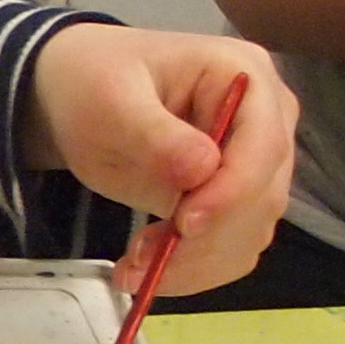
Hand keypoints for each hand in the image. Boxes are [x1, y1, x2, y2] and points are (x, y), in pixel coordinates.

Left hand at [22, 26, 293, 297]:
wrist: (77, 94)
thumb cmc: (93, 82)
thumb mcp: (110, 101)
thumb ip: (154, 134)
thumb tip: (203, 170)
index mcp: (244, 75)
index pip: (264, 145)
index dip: (232, 192)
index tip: (184, 225)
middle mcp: (267, 118)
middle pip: (264, 195)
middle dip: (206, 238)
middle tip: (139, 259)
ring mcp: (257, 160)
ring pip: (252, 230)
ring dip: (197, 262)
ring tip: (131, 265)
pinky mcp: (238, 197)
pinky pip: (233, 246)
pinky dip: (194, 268)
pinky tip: (146, 266)